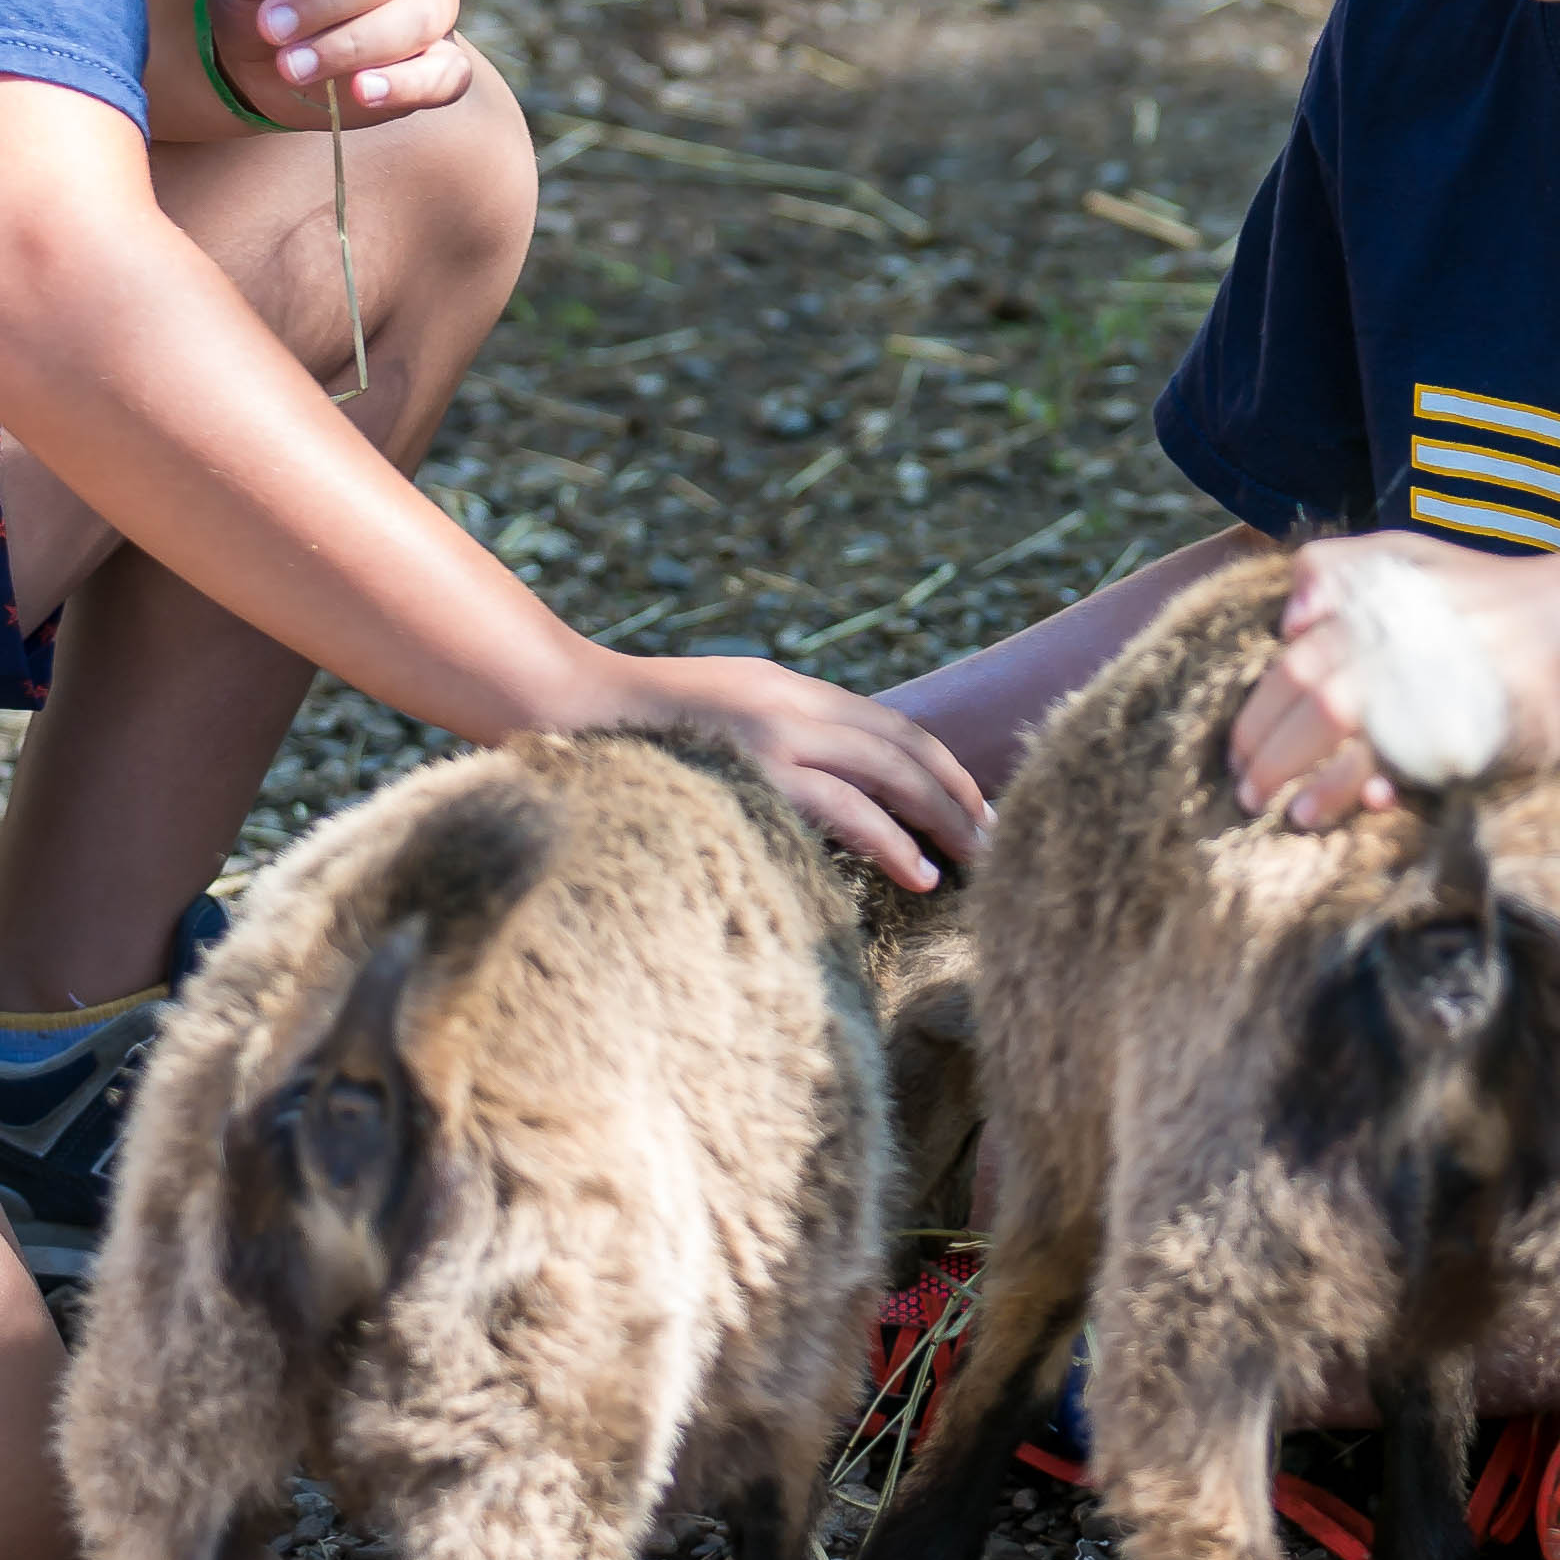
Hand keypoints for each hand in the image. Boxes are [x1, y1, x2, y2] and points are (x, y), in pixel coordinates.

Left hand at [203, 0, 475, 121]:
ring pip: (421, 18)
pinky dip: (406, 84)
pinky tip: (362, 92)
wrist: (264, 52)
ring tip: (292, 66)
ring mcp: (436, 2)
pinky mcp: (440, 63)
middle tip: (273, 28)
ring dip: (353, 46)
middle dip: (331, 1)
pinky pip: (447, 74)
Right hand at [594, 651, 989, 892]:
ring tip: (977, 859)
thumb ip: (767, 739)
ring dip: (942, 818)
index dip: (941, 766)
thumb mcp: (716, 718)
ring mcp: (775, 734)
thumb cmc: (628, 728)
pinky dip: (891, 838)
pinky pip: (843, 807)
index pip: (889, 726)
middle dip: (959, 794)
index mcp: (785, 689)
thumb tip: (815, 789)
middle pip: (903, 746)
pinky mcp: (756, 771)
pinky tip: (920, 871)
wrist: (562, 703)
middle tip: (997, 839)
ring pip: (888, 772)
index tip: (975, 806)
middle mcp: (791, 702)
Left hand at [1230, 534, 1559, 831]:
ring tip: (1287, 811)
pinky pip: (1425, 759)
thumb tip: (1285, 624)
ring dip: (1314, 780)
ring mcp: (1456, 677)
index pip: (1296, 661)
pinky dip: (1385, 784)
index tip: (1237, 752)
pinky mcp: (1499, 723)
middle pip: (1316, 695)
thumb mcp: (1410, 558)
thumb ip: (1339, 571)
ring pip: (1360, 726)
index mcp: (1387, 598)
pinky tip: (1358, 806)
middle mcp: (1415, 631)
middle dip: (1270, 750)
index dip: (1258, 713)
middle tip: (1247, 789)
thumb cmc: (1487, 596)